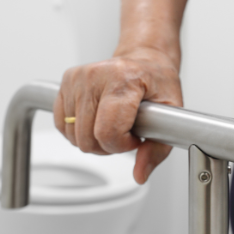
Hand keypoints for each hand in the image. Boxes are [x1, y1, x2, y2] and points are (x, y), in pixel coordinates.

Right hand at [53, 47, 182, 183]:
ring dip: (94, 139)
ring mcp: (77, 78)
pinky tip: (97, 120)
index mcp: (124, 79)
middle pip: (87, 138)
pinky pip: (61, 125)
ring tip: (113, 123)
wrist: (146, 59)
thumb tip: (140, 174)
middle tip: (126, 132)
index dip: (122, 145)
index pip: (107, 132)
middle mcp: (96, 75)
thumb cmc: (158, 83)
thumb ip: (158, 149)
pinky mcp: (65, 81)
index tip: (135, 137)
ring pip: (73, 135)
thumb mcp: (172, 114)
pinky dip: (79, 131)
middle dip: (108, 145)